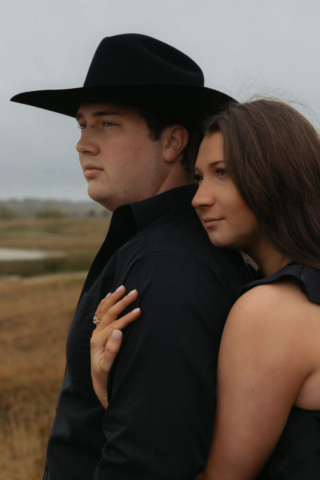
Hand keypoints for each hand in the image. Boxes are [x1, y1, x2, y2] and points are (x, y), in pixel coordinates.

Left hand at [90, 286, 140, 407]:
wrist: (99, 383)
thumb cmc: (106, 376)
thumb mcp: (108, 366)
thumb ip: (112, 350)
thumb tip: (118, 331)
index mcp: (98, 341)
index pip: (115, 324)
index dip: (127, 317)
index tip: (140, 310)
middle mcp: (96, 334)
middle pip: (109, 313)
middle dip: (122, 302)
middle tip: (135, 292)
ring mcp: (97, 332)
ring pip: (104, 310)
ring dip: (114, 298)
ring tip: (123, 287)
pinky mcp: (99, 333)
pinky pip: (100, 313)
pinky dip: (105, 303)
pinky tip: (110, 295)